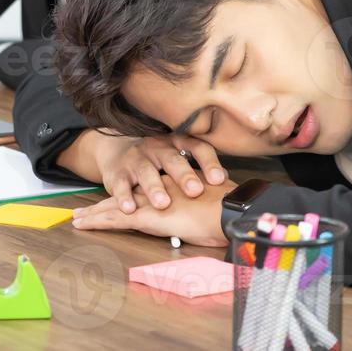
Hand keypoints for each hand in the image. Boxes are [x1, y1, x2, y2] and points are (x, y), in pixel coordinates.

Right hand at [62, 129, 225, 212]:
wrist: (119, 153)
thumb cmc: (159, 163)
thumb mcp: (181, 160)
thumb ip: (201, 173)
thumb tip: (233, 189)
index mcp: (178, 143)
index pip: (198, 148)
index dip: (209, 162)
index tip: (219, 179)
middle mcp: (158, 147)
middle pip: (173, 159)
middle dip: (184, 175)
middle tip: (194, 190)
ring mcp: (137, 158)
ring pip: (146, 171)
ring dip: (154, 187)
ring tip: (163, 203)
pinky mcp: (118, 172)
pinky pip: (121, 184)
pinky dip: (124, 196)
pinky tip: (129, 208)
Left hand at [72, 174, 235, 247]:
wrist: (230, 208)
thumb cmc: (229, 211)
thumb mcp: (212, 208)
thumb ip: (202, 209)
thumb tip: (208, 218)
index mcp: (172, 188)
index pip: (146, 190)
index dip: (131, 194)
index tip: (121, 198)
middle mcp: (156, 191)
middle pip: (125, 196)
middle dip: (105, 203)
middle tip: (85, 209)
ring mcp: (148, 202)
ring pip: (113, 206)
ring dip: (94, 212)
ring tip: (77, 217)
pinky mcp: (144, 216)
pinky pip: (113, 219)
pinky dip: (96, 221)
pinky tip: (81, 224)